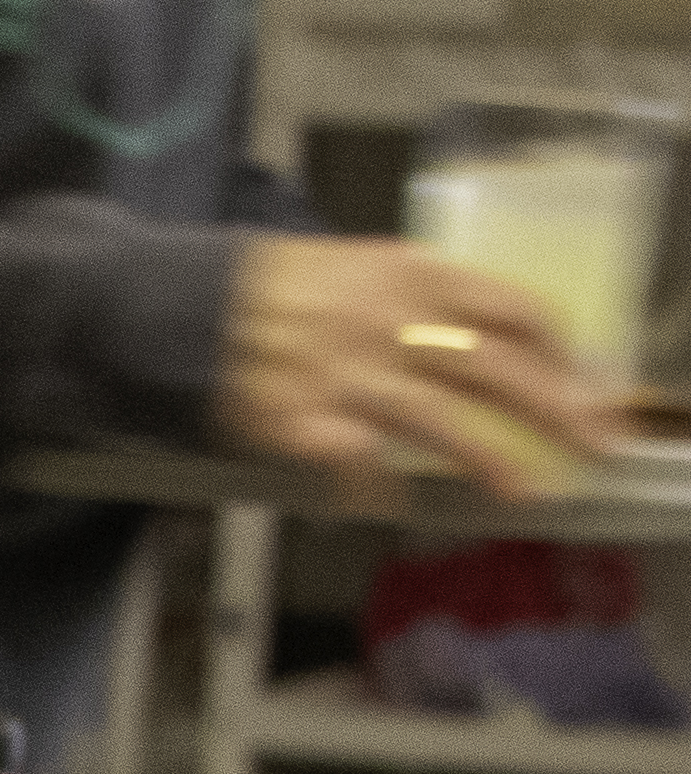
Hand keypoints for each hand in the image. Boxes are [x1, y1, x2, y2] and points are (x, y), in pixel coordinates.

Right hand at [218, 237, 627, 493]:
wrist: (181, 305)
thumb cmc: (269, 287)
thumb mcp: (359, 266)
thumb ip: (417, 297)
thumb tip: (472, 336)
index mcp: (410, 275)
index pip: (512, 307)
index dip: (557, 348)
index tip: (580, 378)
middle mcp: (388, 324)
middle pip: (496, 367)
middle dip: (555, 408)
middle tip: (592, 442)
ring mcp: (344, 377)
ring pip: (439, 420)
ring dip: (488, 460)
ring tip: (523, 491)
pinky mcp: (299, 422)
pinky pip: (355, 462)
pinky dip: (377, 490)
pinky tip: (393, 507)